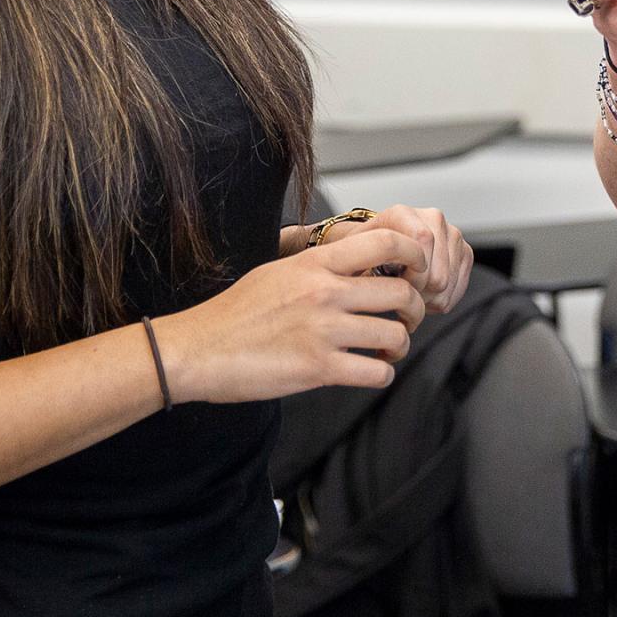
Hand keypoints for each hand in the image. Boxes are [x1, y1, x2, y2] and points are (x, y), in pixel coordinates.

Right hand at [155, 228, 427, 404]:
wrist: (198, 349)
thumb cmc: (237, 311)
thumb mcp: (280, 271)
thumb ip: (321, 267)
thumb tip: (359, 265)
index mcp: (316, 262)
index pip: (386, 242)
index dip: (415, 255)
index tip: (417, 271)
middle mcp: (325, 292)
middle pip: (402, 293)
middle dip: (415, 309)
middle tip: (407, 319)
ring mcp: (323, 330)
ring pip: (395, 335)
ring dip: (400, 346)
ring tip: (388, 350)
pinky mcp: (318, 369)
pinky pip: (376, 373)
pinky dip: (381, 374)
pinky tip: (370, 371)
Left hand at [323, 205, 474, 314]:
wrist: (383, 249)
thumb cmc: (369, 253)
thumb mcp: (356, 255)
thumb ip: (366, 262)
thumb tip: (374, 281)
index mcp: (404, 214)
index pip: (422, 240)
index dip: (413, 272)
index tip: (399, 283)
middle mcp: (431, 218)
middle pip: (437, 272)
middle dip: (418, 292)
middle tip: (401, 292)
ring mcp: (451, 233)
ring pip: (448, 283)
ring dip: (428, 297)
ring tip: (411, 290)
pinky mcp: (464, 250)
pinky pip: (458, 286)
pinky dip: (441, 297)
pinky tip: (426, 291)